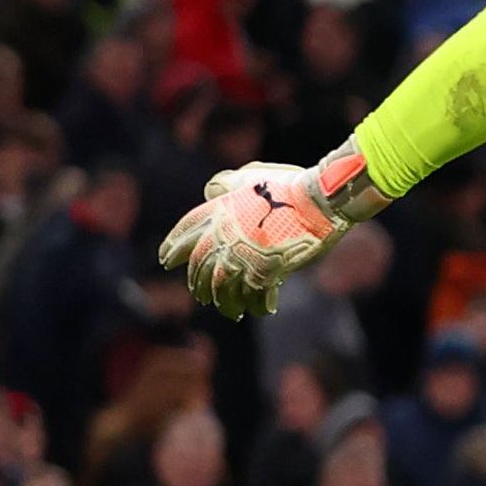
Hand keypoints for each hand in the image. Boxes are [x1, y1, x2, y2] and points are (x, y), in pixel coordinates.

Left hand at [158, 147, 376, 319]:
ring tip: (230, 310)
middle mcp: (223, 237)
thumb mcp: (249, 176)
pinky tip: (262, 309)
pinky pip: (253, 296)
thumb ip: (227, 184)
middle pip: (200, 266)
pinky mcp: (264, 271)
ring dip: (225, 302)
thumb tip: (212, 192)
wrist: (319, 200)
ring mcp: (242, 256)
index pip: (185, 232)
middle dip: (198, 282)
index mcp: (218, 213)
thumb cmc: (289, 184)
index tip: (166, 260)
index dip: (173, 247)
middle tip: (200, 293)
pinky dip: (257, 306)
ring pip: (222, 287)